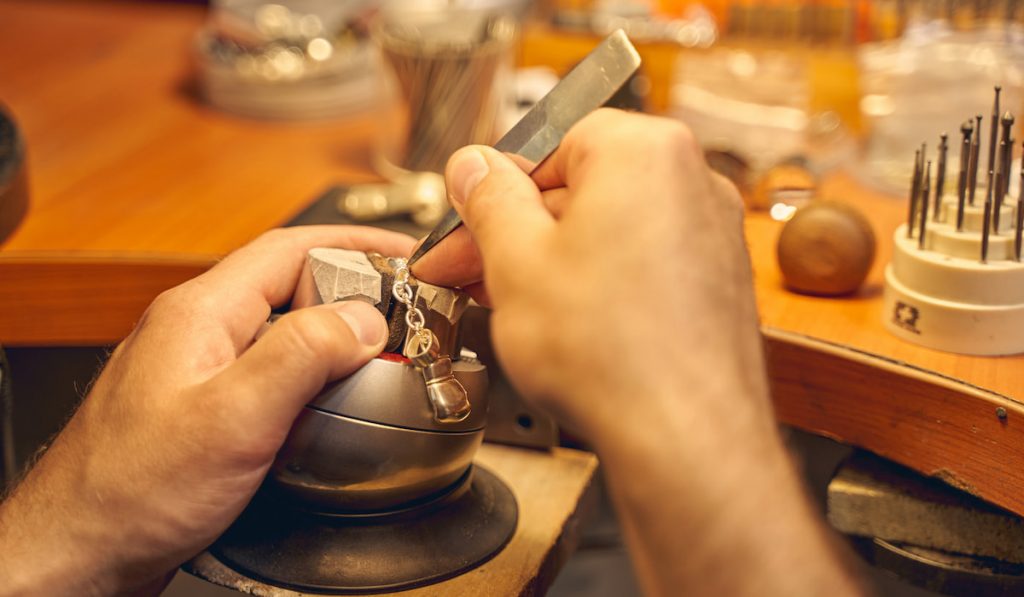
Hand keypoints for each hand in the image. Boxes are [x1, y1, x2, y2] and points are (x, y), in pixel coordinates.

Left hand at [0, 226, 414, 595]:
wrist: (79, 551)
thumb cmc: (130, 491)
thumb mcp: (232, 416)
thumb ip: (301, 355)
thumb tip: (362, 318)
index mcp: (200, 312)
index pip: (289, 249)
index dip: (354, 244)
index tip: (404, 257)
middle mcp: (196, 330)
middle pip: (289, 286)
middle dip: (351, 292)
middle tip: (402, 316)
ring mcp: (197, 368)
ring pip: (280, 332)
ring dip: (332, 338)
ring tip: (377, 358)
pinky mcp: (202, 407)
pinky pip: (267, 373)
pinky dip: (309, 376)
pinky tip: (327, 405)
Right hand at [414, 109, 767, 437]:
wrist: (685, 437)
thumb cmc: (611, 352)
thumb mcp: (517, 262)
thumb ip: (489, 200)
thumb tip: (474, 167)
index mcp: (644, 151)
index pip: (551, 141)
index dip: (495, 187)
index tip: (464, 220)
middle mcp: (692, 179)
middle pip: (581, 185)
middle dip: (519, 227)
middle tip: (473, 266)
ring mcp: (712, 232)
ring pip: (610, 228)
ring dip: (554, 258)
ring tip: (510, 300)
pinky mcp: (717, 280)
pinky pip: (643, 261)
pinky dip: (600, 281)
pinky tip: (564, 320)